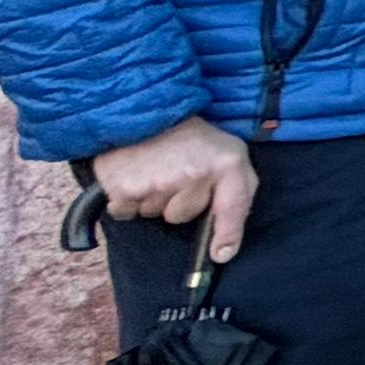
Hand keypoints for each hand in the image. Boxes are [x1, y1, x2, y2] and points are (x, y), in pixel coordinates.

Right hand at [84, 114, 260, 262]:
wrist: (143, 110)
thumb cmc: (191, 136)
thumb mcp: (229, 153)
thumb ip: (238, 191)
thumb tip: (226, 245)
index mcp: (226, 163)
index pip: (232, 208)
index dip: (227, 235)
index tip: (220, 254)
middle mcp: (195, 175)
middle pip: (183, 216)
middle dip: (177, 202)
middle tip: (174, 172)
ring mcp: (159, 182)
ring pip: (155, 213)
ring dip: (153, 198)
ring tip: (154, 167)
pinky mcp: (125, 188)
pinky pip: (127, 212)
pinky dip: (127, 200)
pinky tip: (133, 174)